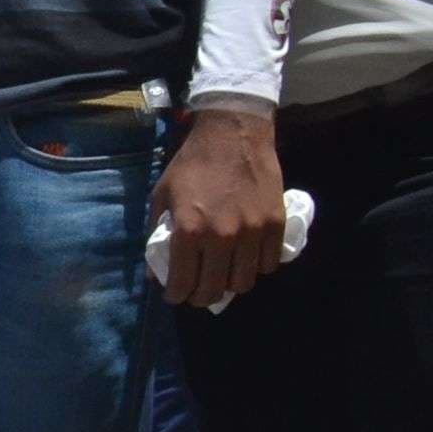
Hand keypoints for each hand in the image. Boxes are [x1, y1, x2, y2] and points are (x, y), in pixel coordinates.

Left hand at [149, 109, 285, 310]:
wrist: (232, 134)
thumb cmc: (191, 165)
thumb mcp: (161, 198)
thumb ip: (156, 235)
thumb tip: (156, 271)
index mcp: (189, 232)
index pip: (182, 284)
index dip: (175, 296)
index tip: (174, 294)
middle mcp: (222, 237)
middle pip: (215, 290)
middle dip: (201, 297)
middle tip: (197, 291)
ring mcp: (253, 231)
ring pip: (244, 282)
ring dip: (230, 284)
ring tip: (222, 275)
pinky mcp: (275, 223)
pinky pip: (269, 263)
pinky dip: (257, 267)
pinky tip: (246, 259)